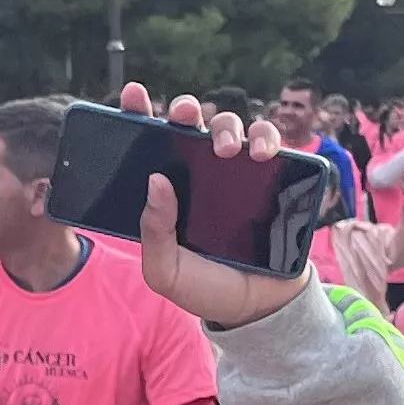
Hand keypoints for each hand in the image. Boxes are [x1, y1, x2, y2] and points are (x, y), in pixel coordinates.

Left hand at [118, 83, 305, 330]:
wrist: (256, 309)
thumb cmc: (205, 288)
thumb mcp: (165, 271)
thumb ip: (154, 231)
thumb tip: (155, 180)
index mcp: (165, 193)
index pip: (147, 147)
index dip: (138, 115)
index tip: (132, 94)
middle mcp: (198, 176)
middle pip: (190, 128)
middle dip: (185, 110)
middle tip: (183, 113)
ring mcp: (235, 175)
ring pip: (231, 128)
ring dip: (227, 125)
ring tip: (226, 149)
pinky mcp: (270, 179)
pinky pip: (270, 144)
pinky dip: (268, 138)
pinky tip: (260, 153)